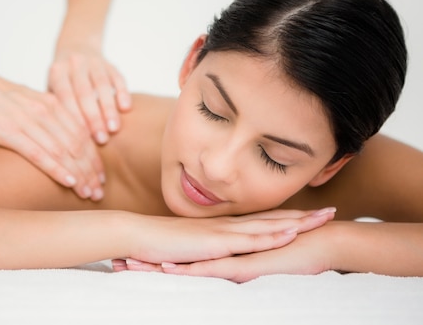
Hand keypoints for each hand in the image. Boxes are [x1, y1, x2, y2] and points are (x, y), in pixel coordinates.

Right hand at [0, 61, 105, 199]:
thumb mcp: (27, 100)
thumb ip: (45, 116)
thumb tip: (59, 134)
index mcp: (52, 103)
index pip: (82, 134)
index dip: (94, 158)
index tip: (100, 177)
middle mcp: (45, 110)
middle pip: (78, 145)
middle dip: (91, 171)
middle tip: (99, 192)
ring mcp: (28, 121)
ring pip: (63, 151)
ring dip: (79, 175)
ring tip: (88, 194)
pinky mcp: (10, 131)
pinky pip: (39, 153)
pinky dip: (57, 169)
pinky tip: (69, 182)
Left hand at [48, 50, 130, 144]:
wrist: (76, 48)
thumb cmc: (62, 81)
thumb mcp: (52, 90)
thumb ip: (55, 110)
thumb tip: (60, 141)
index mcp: (57, 72)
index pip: (65, 97)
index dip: (74, 118)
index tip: (80, 139)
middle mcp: (74, 63)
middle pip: (84, 93)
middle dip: (94, 118)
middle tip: (101, 139)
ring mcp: (93, 61)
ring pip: (102, 85)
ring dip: (109, 108)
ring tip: (115, 129)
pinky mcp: (110, 63)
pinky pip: (118, 77)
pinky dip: (123, 92)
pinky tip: (126, 108)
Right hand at [114, 207, 336, 277]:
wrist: (138, 236)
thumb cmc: (159, 243)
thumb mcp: (191, 248)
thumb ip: (206, 249)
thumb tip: (215, 256)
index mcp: (223, 228)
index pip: (261, 221)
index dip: (286, 217)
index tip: (308, 214)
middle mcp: (228, 226)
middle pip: (272, 219)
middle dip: (302, 216)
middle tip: (329, 212)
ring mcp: (223, 232)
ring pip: (267, 226)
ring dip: (296, 223)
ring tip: (322, 219)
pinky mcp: (215, 243)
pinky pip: (248, 241)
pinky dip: (271, 236)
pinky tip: (290, 234)